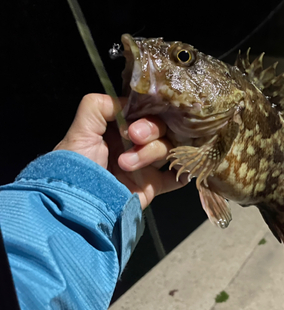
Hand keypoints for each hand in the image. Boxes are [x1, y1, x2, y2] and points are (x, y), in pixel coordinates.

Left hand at [54, 94, 186, 208]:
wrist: (80, 206)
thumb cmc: (76, 167)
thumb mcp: (79, 131)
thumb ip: (98, 107)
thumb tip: (128, 104)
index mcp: (117, 129)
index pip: (143, 112)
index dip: (143, 114)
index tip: (130, 123)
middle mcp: (134, 144)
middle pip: (160, 127)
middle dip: (150, 130)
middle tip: (134, 138)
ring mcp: (145, 165)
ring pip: (168, 148)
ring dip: (152, 153)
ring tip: (127, 166)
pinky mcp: (153, 185)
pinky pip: (176, 177)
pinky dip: (181, 173)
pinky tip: (180, 171)